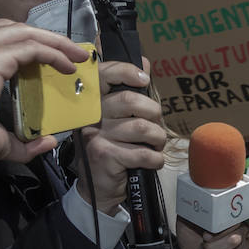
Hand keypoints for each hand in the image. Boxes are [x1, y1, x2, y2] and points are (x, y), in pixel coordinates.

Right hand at [0, 20, 88, 165]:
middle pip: (13, 29)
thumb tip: (44, 143)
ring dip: (55, 41)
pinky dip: (53, 53)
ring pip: (24, 33)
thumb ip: (19, 142)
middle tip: (71, 53)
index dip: (29, 42)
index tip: (51, 55)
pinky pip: (30, 48)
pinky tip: (67, 66)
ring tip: (75, 56)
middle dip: (46, 37)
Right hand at [75, 58, 165, 214]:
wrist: (98, 187)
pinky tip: (151, 161)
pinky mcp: (104, 155)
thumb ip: (129, 91)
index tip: (144, 79)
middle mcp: (90, 116)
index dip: (126, 71)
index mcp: (93, 102)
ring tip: (154, 145)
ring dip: (158, 139)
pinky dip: (155, 159)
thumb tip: (143, 61)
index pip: (104, 74)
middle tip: (155, 126)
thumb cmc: (114, 148)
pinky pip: (143, 152)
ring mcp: (95, 136)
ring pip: (142, 127)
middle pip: (131, 100)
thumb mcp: (119, 119)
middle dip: (154, 114)